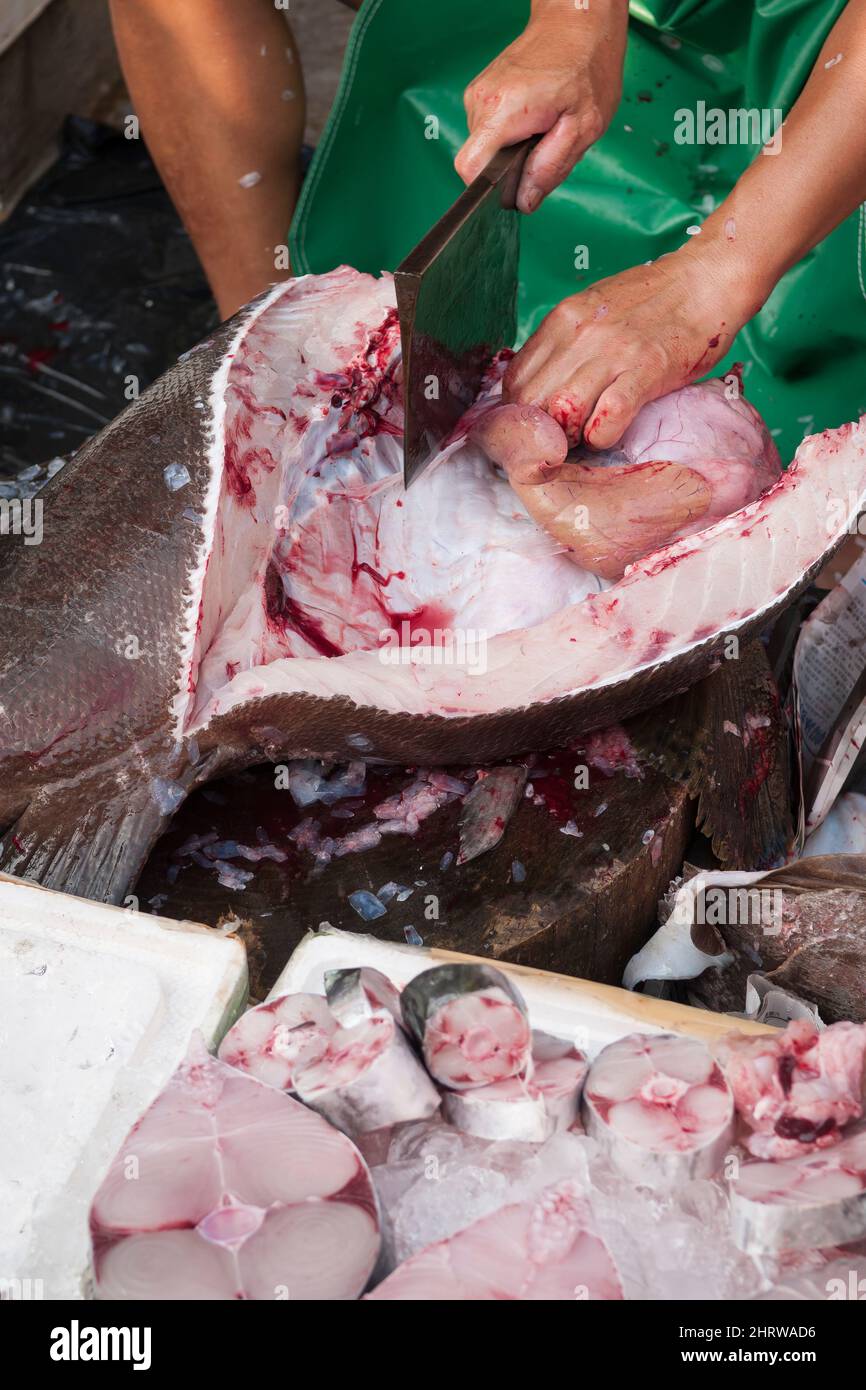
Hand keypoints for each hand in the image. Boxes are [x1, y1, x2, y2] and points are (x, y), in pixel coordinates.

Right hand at [455, 0, 627, 212]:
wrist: (577, 22)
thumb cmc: (587, 66)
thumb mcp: (583, 127)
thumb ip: (551, 168)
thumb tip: (525, 201)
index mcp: (503, 111)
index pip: (470, 169)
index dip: (490, 188)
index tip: (515, 185)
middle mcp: (482, 101)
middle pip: (480, 162)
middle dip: (510, 168)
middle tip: (545, 145)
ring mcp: (478, 94)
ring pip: (485, 148)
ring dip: (513, 149)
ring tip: (544, 126)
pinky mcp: (482, 92)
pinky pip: (490, 130)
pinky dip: (511, 133)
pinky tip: (535, 116)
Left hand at [503, 238, 765, 448]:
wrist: (706, 280)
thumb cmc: (653, 301)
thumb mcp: (593, 310)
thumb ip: (564, 342)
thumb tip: (540, 385)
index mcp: (563, 319)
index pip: (516, 379)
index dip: (521, 411)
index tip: (537, 424)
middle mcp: (580, 334)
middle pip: (532, 401)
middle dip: (540, 430)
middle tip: (560, 438)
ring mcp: (613, 352)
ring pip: (562, 413)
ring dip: (569, 437)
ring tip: (584, 437)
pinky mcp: (646, 370)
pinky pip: (606, 420)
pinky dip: (601, 437)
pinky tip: (608, 433)